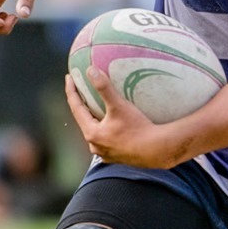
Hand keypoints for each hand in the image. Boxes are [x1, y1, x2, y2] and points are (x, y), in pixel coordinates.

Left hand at [64, 71, 182, 168]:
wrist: (158, 150)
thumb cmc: (138, 129)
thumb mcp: (119, 106)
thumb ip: (103, 87)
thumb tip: (90, 70)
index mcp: (92, 133)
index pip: (76, 108)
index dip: (72, 91)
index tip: (70, 78)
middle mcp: (95, 146)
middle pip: (84, 121)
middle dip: (83, 105)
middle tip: (83, 91)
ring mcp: (106, 153)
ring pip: (96, 132)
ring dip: (95, 119)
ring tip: (98, 108)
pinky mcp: (117, 157)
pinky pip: (107, 141)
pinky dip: (107, 131)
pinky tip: (113, 127)